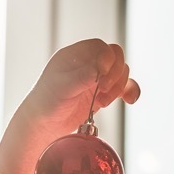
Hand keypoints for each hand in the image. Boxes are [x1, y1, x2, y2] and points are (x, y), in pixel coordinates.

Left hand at [0, 38, 139, 173]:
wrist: (43, 126)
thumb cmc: (47, 103)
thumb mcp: (64, 87)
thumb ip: (84, 74)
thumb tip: (102, 65)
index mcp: (75, 55)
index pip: (101, 47)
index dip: (107, 59)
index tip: (101, 75)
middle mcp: (87, 65)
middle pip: (115, 58)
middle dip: (115, 73)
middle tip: (103, 89)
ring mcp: (96, 79)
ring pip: (121, 73)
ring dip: (119, 86)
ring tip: (103, 100)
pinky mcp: (101, 94)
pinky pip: (123, 88)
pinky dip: (129, 92)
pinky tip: (130, 100)